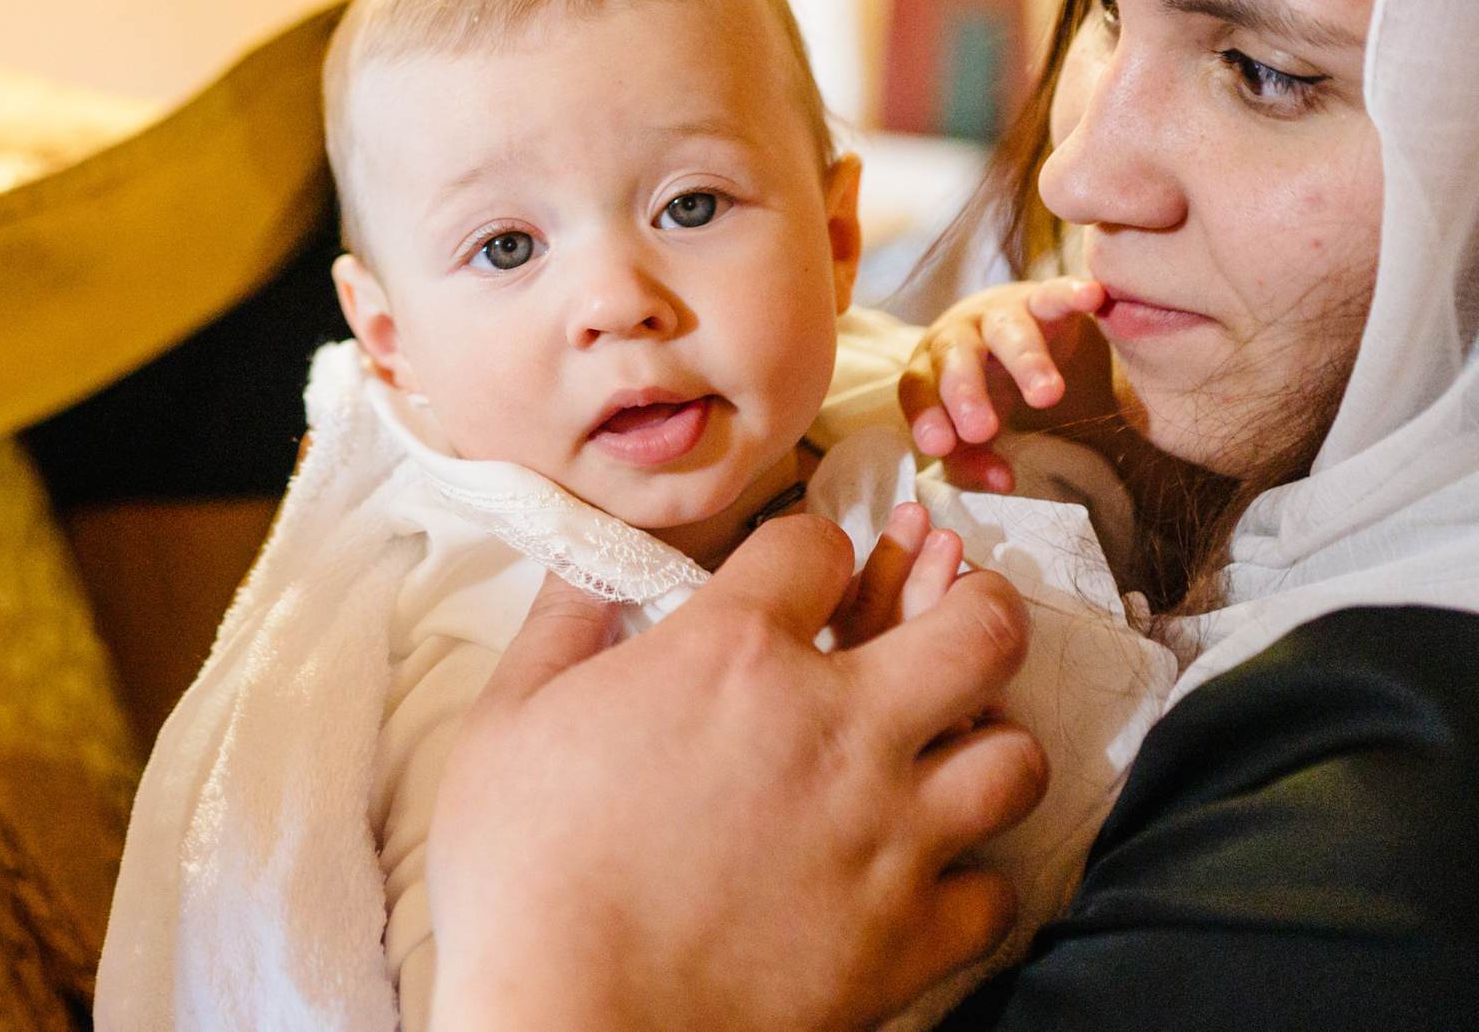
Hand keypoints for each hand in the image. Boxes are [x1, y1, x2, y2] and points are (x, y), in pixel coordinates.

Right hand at [426, 516, 1045, 1031]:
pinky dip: (969, 878)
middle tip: (955, 617)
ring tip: (949, 749)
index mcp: (731, 654)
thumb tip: (583, 570)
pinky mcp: (907, 937)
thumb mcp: (511, 719)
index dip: (808, 549)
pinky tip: (924, 872)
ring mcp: (886, 834)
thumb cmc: (522, 874)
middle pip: (982, 629)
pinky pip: (995, 891)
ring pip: (1017, 758)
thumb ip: (563, 626)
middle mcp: (834, 726)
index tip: (794, 576)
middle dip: (978, 608)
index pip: (818, 544)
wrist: (570, 1023)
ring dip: (987, 743)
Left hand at [901, 278, 1111, 492]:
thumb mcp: (967, 425)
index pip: (918, 390)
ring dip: (1027, 361)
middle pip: (956, 357)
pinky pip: (1054, 295)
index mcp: (929, 368)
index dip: (926, 417)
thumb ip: (972, 459)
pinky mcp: (1039, 300)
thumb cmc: (980, 384)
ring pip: (1008, 331)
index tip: (939, 446)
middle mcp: (958, 336)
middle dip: (965, 391)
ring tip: (1046, 394)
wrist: (1003, 320)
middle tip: (983, 429)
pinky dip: (1071, 293)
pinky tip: (1092, 296)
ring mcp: (998, 315)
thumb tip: (1002, 483)